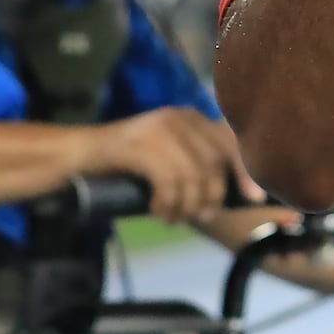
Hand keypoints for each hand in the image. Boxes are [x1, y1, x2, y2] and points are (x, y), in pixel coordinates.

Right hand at [80, 107, 238, 224]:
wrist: (79, 155)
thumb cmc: (129, 165)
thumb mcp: (169, 160)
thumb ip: (197, 168)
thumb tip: (232, 196)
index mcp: (191, 118)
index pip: (231, 142)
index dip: (246, 171)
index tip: (254, 198)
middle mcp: (179, 117)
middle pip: (214, 163)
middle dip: (212, 196)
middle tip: (199, 217)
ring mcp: (159, 129)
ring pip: (193, 176)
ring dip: (187, 206)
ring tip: (174, 217)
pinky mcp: (140, 145)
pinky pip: (168, 181)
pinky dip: (168, 203)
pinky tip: (158, 211)